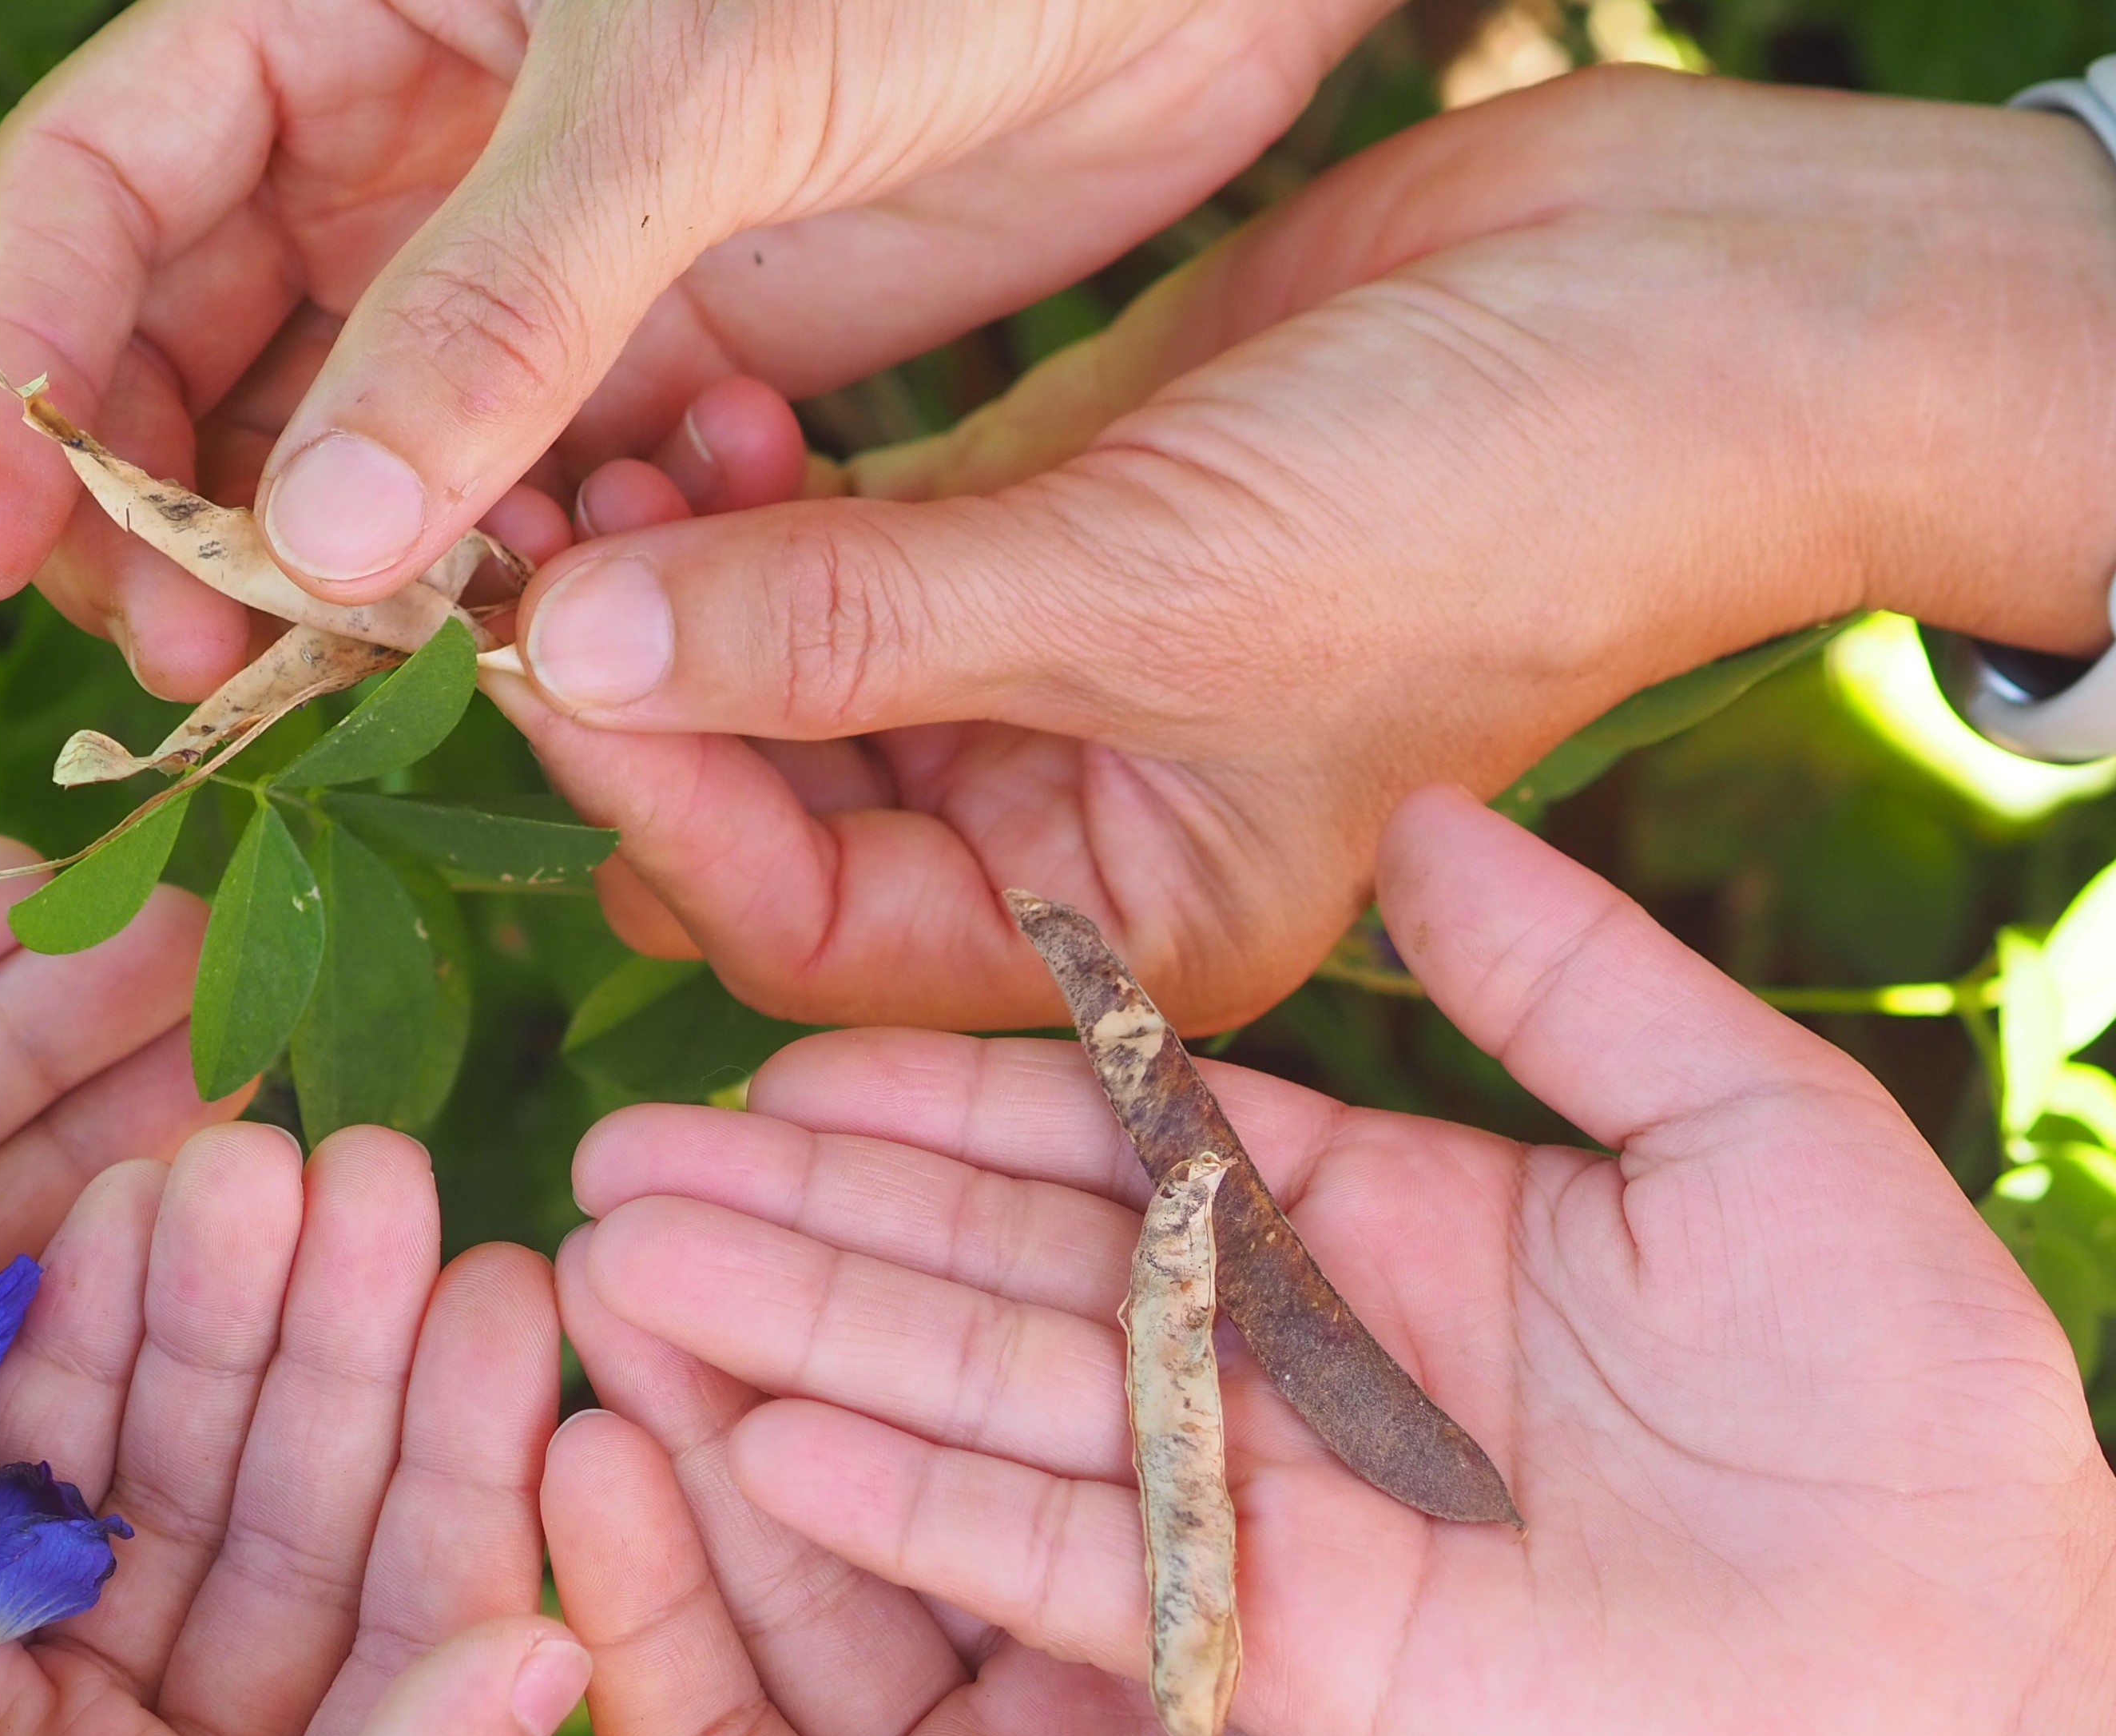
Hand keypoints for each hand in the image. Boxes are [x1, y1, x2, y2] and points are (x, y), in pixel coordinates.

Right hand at [0, 0, 1385, 694]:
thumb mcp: (694, 89)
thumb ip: (498, 305)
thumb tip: (308, 540)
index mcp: (349, 2)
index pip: (101, 182)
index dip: (24, 361)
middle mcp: (409, 133)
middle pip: (199, 340)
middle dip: (170, 505)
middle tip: (185, 670)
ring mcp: (532, 256)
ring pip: (357, 445)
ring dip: (332, 578)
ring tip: (339, 694)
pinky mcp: (662, 354)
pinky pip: (521, 498)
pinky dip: (498, 583)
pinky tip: (520, 648)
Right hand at [0, 1125, 574, 1735]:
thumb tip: (557, 1657)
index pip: (412, 1640)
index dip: (462, 1456)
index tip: (503, 1277)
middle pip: (287, 1531)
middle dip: (325, 1345)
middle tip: (356, 1160)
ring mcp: (15, 1718)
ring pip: (147, 1480)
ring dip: (195, 1315)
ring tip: (233, 1155)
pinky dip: (47, 1352)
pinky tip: (102, 1221)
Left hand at [496, 67, 2115, 1028]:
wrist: (1698, 302)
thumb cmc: (1503, 501)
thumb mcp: (1148, 588)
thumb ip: (848, 627)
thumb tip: (575, 648)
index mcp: (1117, 934)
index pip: (811, 927)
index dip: (665, 811)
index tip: (550, 669)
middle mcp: (1065, 829)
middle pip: (766, 810)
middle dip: (645, 692)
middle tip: (535, 550)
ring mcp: (1041, 677)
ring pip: (782, 673)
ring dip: (683, 577)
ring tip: (619, 456)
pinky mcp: (1036, 533)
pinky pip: (838, 555)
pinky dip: (760, 502)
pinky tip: (710, 417)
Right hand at [557, 787, 2115, 1735]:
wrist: (1986, 1659)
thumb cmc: (1907, 1389)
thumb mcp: (1752, 1126)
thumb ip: (1572, 980)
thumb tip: (1426, 822)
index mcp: (1351, 1211)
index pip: (1085, 1133)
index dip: (921, 1095)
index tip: (764, 1048)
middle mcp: (1262, 1348)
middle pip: (985, 1260)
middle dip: (797, 1212)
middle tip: (611, 1162)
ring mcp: (1250, 1496)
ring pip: (983, 1396)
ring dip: (801, 1336)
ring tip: (624, 1270)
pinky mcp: (1262, 1636)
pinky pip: (1059, 1559)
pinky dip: (911, 1506)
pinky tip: (762, 1439)